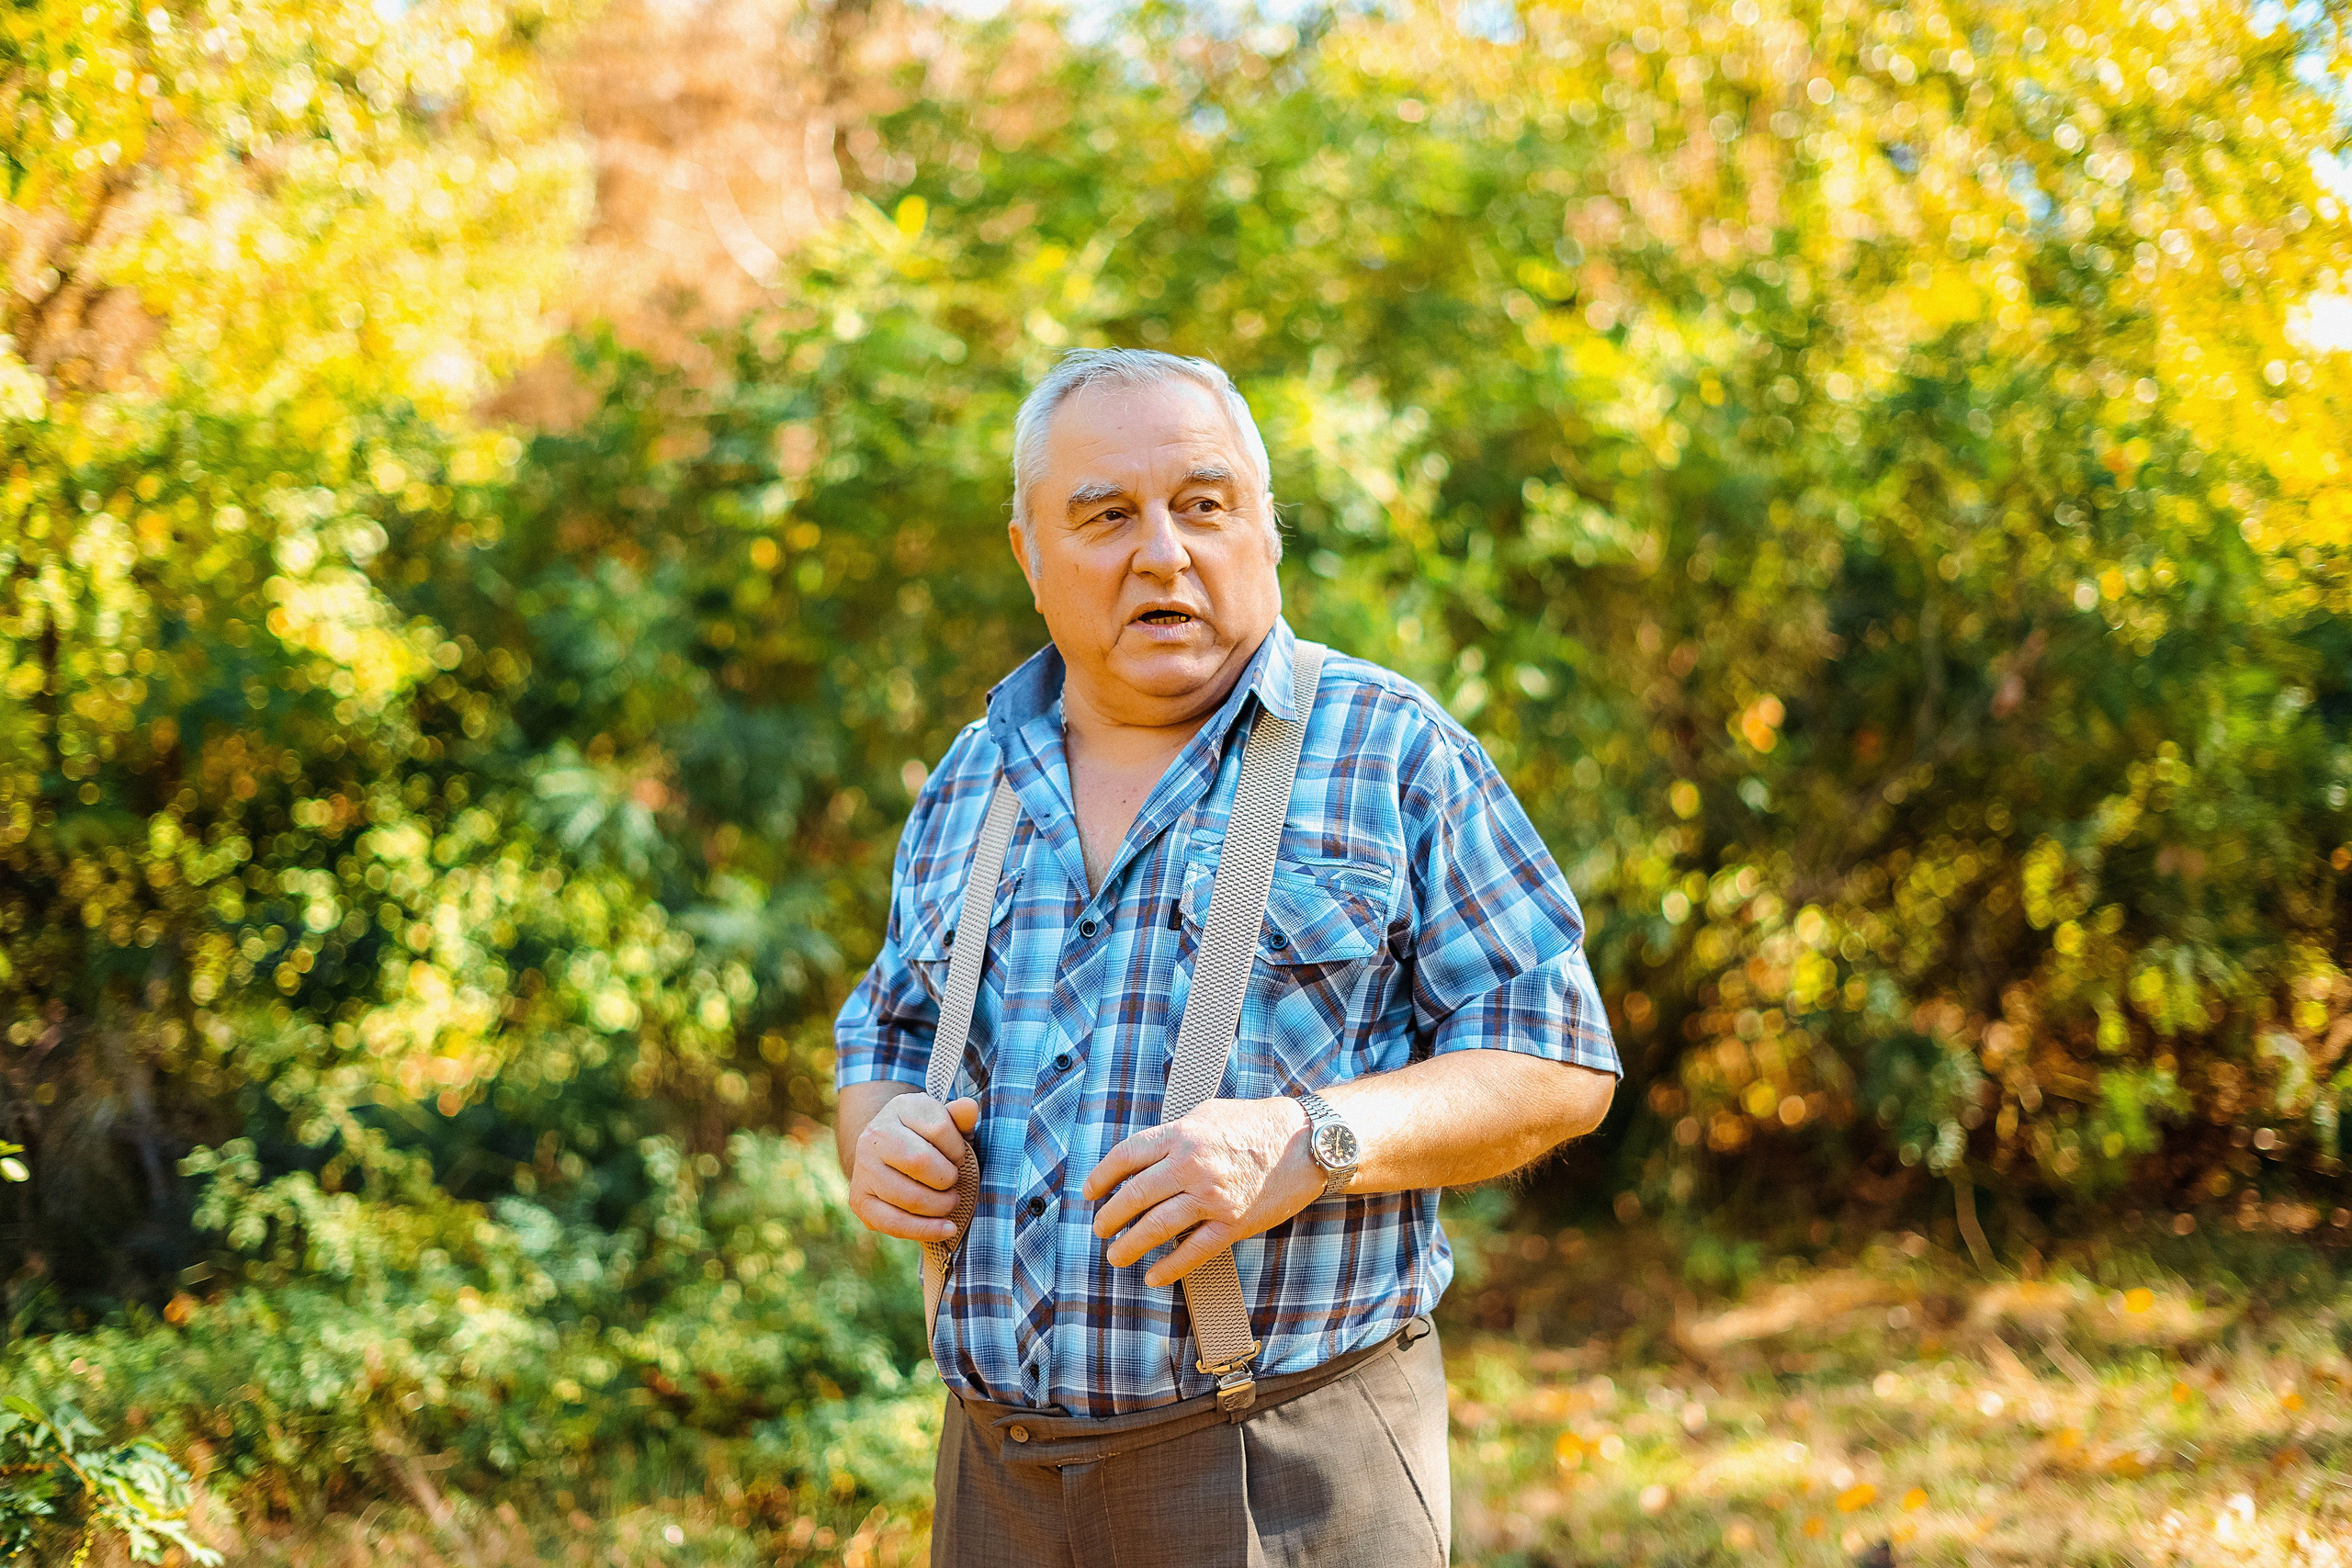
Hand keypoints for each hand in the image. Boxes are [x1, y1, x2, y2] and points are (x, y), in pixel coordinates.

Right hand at [847, 1092, 979, 1243]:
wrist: (886, 1153)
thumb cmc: (926, 1138)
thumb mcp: (944, 1121)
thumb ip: (960, 1116)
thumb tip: (969, 1107)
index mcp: (901, 1108)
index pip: (940, 1129)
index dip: (958, 1150)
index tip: (958, 1157)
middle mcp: (875, 1134)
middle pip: (920, 1162)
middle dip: (948, 1179)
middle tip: (954, 1184)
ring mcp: (863, 1167)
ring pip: (909, 1196)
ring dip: (939, 1206)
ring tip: (949, 1203)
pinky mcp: (859, 1199)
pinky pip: (893, 1223)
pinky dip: (924, 1230)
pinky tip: (947, 1229)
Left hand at [1084, 1097, 1320, 1286]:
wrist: (1308, 1142)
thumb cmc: (1256, 1124)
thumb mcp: (1208, 1113)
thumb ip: (1174, 1134)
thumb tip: (1141, 1157)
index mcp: (1182, 1134)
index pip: (1126, 1156)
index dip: (1101, 1176)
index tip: (1089, 1192)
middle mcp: (1192, 1165)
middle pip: (1134, 1195)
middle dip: (1110, 1216)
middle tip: (1099, 1227)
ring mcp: (1212, 1197)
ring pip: (1156, 1227)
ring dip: (1130, 1245)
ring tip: (1116, 1255)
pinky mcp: (1233, 1223)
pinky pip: (1193, 1251)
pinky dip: (1169, 1267)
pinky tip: (1153, 1275)